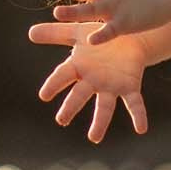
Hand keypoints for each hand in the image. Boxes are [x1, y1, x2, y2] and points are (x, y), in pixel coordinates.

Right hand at [25, 18, 148, 142]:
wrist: (129, 37)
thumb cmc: (99, 38)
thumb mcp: (78, 32)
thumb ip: (55, 33)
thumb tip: (30, 32)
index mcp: (79, 68)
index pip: (63, 76)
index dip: (54, 85)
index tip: (44, 95)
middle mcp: (93, 81)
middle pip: (80, 95)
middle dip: (71, 107)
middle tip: (62, 120)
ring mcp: (111, 86)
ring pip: (105, 107)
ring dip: (100, 122)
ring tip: (94, 138)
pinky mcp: (130, 87)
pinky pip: (134, 104)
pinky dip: (138, 116)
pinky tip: (141, 128)